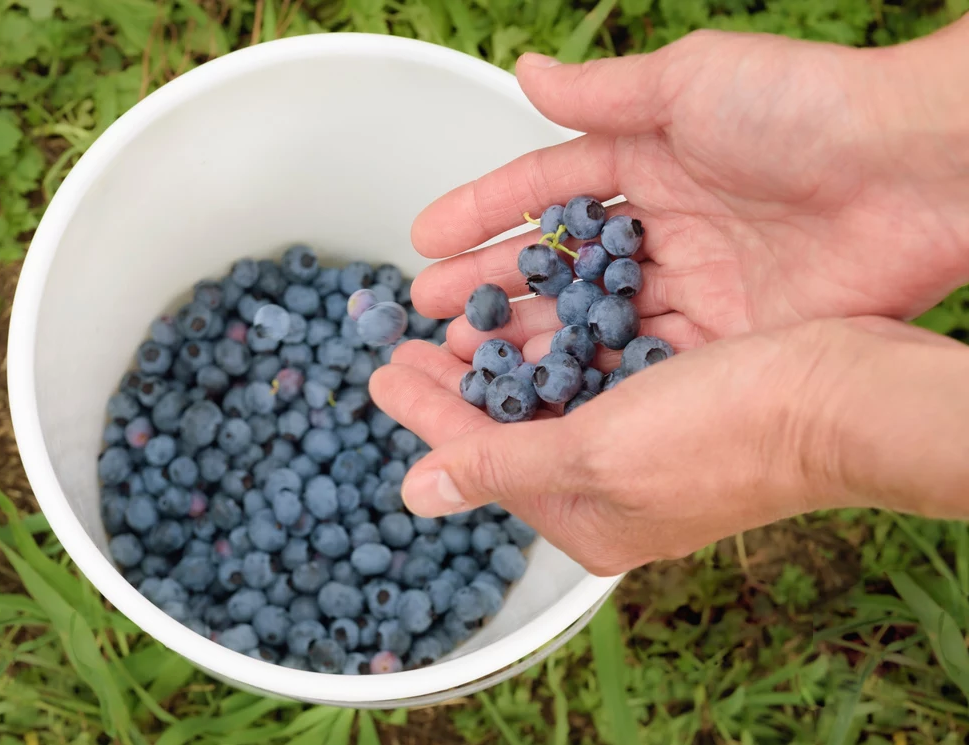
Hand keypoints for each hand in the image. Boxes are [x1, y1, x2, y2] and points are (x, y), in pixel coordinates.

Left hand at [370, 319, 968, 575]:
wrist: (841, 397)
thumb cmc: (720, 433)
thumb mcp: (593, 454)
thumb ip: (500, 466)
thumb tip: (418, 493)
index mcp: (585, 516)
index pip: (479, 460)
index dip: (424, 412)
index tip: (381, 369)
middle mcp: (609, 486)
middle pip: (506, 428)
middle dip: (454, 381)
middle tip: (404, 340)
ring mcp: (643, 442)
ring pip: (546, 395)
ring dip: (499, 356)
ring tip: (456, 318)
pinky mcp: (673, 396)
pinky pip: (590, 371)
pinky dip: (554, 342)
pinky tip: (534, 311)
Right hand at [409, 20, 968, 362]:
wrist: (919, 174)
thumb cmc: (807, 111)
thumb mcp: (688, 83)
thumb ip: (602, 95)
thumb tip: (527, 74)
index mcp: (648, 159)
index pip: (544, 189)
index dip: (482, 213)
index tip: (423, 239)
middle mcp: (664, 226)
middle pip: (558, 265)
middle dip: (489, 287)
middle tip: (426, 316)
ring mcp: (695, 285)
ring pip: (590, 319)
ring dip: (528, 337)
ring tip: (462, 362)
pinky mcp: (728, 336)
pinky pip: (644, 360)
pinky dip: (594, 375)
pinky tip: (542, 393)